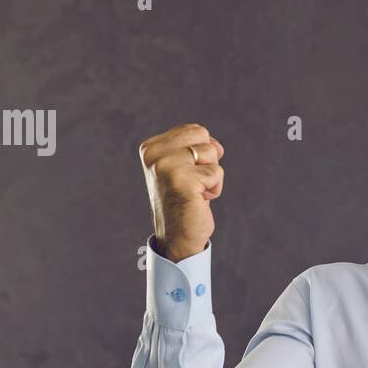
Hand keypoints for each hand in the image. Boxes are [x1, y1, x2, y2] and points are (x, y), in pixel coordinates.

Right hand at [138, 123, 224, 261]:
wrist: (177, 237)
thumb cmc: (183, 200)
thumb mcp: (184, 166)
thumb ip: (195, 147)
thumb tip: (217, 147)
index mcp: (150, 148)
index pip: (194, 130)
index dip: (200, 151)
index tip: (187, 173)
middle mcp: (155, 155)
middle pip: (203, 135)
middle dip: (208, 159)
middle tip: (193, 182)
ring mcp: (167, 166)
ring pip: (212, 153)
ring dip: (211, 175)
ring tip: (195, 192)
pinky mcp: (183, 181)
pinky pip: (217, 173)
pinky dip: (215, 188)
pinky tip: (198, 200)